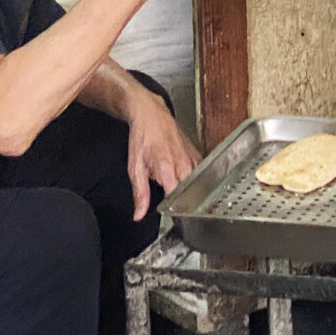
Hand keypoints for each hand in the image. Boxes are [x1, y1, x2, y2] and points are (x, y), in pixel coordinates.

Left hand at [125, 92, 200, 219]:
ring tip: (183, 195)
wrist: (152, 115)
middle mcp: (184, 166)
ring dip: (190, 193)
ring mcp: (194, 160)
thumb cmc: (142, 138)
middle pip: (191, 195)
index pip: (178, 200)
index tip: (173, 219)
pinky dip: (195, 182)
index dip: (176, 213)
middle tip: (178, 210)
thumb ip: (139, 194)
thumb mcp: (135, 168)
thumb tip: (139, 215)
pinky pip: (200, 176)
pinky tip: (187, 182)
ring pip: (198, 186)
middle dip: (185, 205)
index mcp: (168, 170)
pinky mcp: (198, 156)